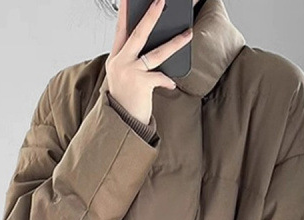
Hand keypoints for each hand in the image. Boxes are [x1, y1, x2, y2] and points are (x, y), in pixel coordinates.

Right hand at [106, 0, 192, 124]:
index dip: (125, 13)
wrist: (122, 124)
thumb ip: (134, 61)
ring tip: (188, 34)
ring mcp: (129, 72)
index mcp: (115, 59)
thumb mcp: (124, 77)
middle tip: (160, 1)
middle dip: (150, 16)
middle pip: (138, 33)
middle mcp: (120, 62)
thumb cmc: (126, 100)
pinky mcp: (140, 83)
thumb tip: (153, 47)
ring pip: (156, 53)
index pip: (121, 30)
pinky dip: (167, 80)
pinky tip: (171, 83)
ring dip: (175, 43)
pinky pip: (160, 77)